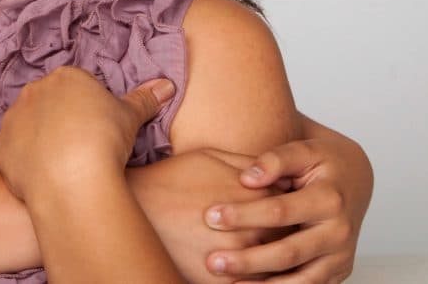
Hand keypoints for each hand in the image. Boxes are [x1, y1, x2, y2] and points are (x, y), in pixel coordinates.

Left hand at [0, 67, 174, 201]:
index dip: (88, 107)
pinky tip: (42, 175)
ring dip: (39, 138)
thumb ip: (145, 99)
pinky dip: (24, 162)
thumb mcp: (131, 116)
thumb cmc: (104, 138)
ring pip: (27, 125)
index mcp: (65, 77)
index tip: (97, 127)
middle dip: (60, 119)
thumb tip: (167, 86)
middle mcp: (33, 91)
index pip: (76, 86)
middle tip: (81, 145)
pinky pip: (11, 152)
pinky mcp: (0, 148)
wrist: (71, 177)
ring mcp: (13, 118)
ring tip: (61, 163)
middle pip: (48, 102)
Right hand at [130, 148, 288, 283]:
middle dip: (286, 237)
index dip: (292, 210)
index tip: (291, 210)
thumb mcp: (212, 156)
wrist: (136, 204)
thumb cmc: (174, 177)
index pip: (292, 209)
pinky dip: (252, 280)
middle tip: (283, 235)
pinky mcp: (216, 281)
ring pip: (270, 269)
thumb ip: (250, 164)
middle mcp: (251, 231)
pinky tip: (246, 272)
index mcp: (255, 199)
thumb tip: (279, 174)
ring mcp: (235, 260)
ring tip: (263, 254)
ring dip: (272, 263)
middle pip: (286, 241)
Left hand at [202, 135, 372, 282]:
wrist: (355, 180)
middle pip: (288, 253)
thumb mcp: (304, 150)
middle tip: (212, 262)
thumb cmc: (322, 162)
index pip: (280, 211)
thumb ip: (276, 159)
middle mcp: (339, 233)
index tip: (210, 216)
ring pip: (300, 282)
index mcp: (329, 199)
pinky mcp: (337, 272)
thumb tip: (248, 178)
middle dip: (248, 260)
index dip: (244, 215)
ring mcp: (340, 257)